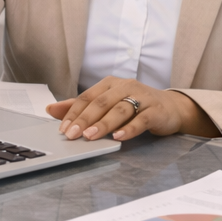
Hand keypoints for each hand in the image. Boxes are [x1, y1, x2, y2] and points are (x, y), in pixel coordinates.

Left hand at [46, 76, 214, 141]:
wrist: (171, 108)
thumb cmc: (135, 106)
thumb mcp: (108, 104)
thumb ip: (81, 107)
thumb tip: (50, 109)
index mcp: (111, 83)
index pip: (88, 97)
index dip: (73, 112)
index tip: (62, 128)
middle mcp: (126, 86)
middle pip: (102, 102)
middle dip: (85, 119)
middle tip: (72, 135)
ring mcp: (143, 97)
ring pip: (120, 110)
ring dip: (104, 124)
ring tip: (90, 136)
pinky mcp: (156, 110)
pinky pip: (142, 119)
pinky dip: (129, 128)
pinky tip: (119, 137)